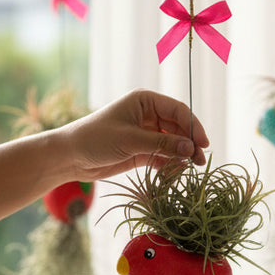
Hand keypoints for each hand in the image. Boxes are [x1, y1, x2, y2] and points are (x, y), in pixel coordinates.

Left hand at [62, 88, 209, 179]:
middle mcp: (148, 115)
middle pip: (179, 127)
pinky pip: (163, 156)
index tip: (203, 144)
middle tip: (200, 162)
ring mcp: (146, 133)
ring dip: (182, 155)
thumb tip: (190, 148)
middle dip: (190, 143)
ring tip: (190, 169)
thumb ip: (161, 144)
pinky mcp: (142, 151)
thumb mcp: (130, 140)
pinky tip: (175, 173)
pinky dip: (170, 164)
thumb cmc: (96, 139)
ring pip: (173, 143)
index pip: (178, 110)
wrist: (71, 156)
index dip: (194, 126)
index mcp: (145, 101)